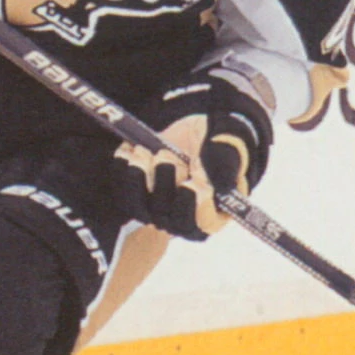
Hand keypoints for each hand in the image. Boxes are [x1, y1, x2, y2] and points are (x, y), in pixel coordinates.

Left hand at [116, 75, 271, 241]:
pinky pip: (123, 189)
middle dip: (163, 183)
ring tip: (146, 151)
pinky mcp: (138, 193)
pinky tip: (132, 148)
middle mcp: (184, 218)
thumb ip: (226, 162)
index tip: (191, 182)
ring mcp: (158, 208)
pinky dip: (123, 168)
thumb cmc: (221, 142)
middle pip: (165, 216)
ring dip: (139, 177)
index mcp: (215, 212)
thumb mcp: (231, 144)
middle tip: (166, 155)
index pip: (201, 223)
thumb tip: (217, 185)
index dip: (192, 205)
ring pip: (140, 206)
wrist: (198, 132)